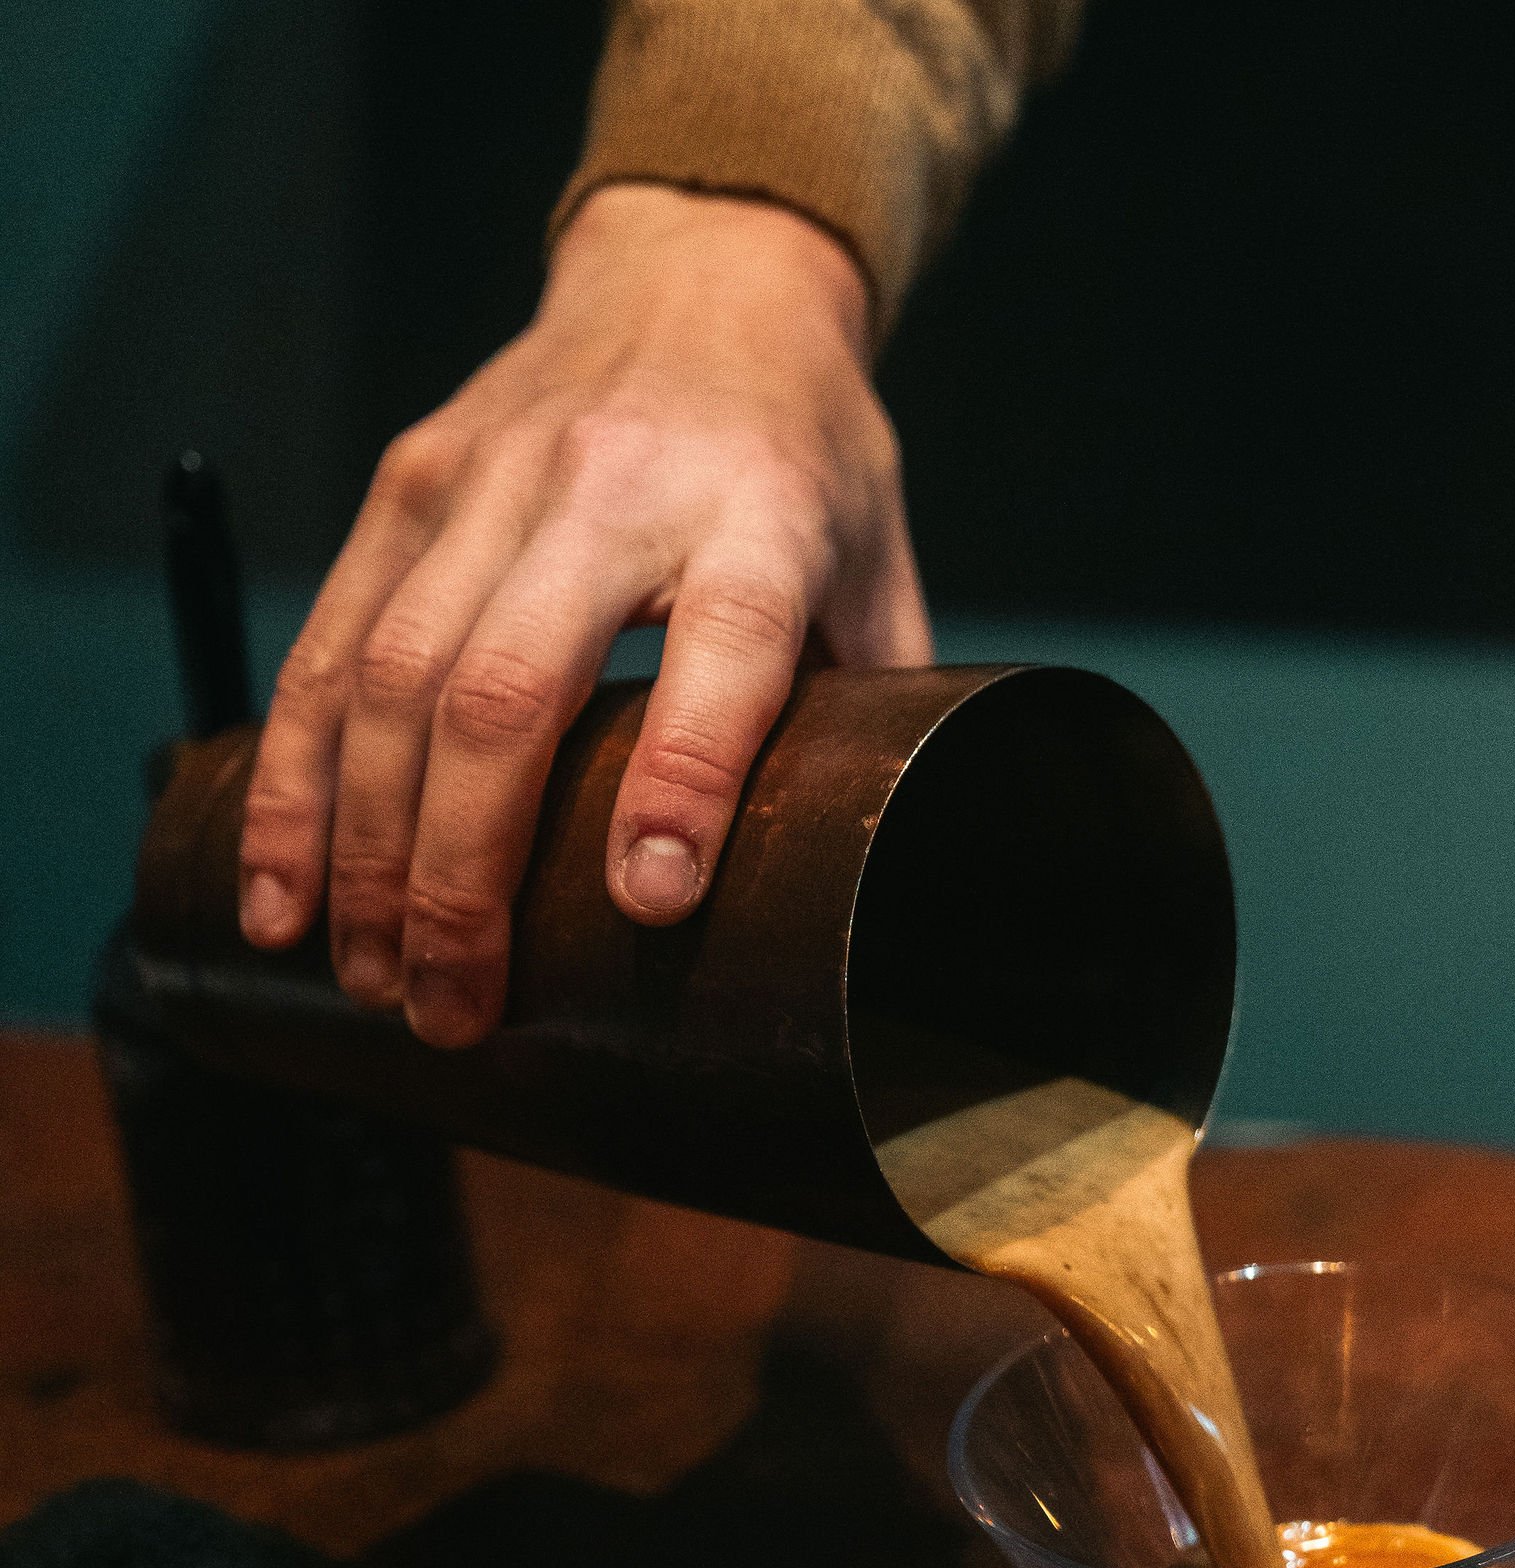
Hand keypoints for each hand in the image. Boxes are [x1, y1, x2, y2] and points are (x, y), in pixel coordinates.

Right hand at [236, 184, 929, 1046]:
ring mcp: (487, 482)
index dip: (679, 784)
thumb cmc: (805, 454)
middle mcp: (612, 491)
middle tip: (459, 1010)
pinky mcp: (405, 484)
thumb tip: (892, 885)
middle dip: (464, 875)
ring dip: (366, 852)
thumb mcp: (878, 566)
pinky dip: (292, 782)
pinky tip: (282, 892)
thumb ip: (878, 712)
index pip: (721, 651)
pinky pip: (325, 647)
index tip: (645, 903)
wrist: (701, 271)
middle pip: (509, 694)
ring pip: (392, 682)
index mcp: (760, 517)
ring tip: (377, 980)